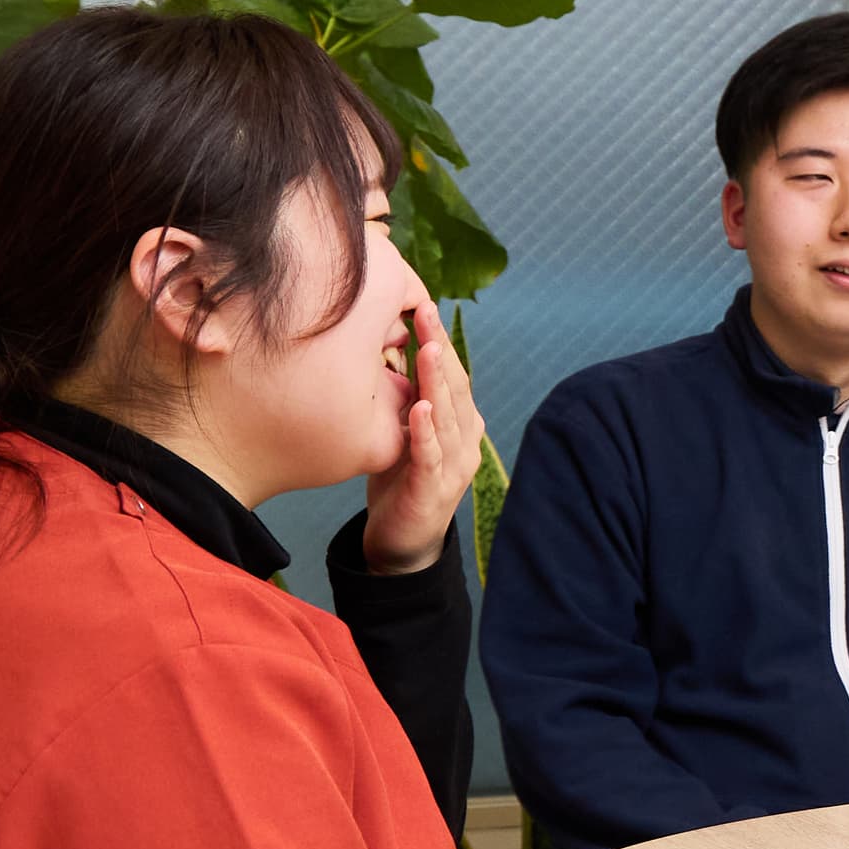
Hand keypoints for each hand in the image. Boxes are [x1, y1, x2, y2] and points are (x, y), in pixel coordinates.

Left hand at [362, 303, 485, 574]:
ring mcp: (454, 465)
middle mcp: (465, 439)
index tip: (421, 305)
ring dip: (437, 381)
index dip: (438, 340)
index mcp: (459, 422)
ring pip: (447, 415)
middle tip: (424, 311)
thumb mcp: (402, 431)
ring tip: (427, 349)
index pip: (451, 373)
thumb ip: (402, 398)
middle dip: (439, 347)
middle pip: (454, 386)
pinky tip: (419, 409)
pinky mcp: (434, 489)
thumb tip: (383, 350)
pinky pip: (431, 455)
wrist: (402, 543)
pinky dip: (426, 431)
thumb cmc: (399, 481)